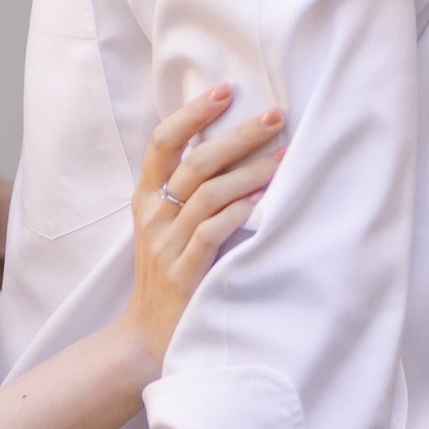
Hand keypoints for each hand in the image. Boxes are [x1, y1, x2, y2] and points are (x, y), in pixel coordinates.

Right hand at [123, 86, 287, 370]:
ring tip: (283, 157)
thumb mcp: (167, 228)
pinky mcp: (183, 274)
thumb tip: (231, 146)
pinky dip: (237, 212)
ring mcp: (166, 245)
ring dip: (250, 172)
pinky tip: (262, 201)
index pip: (162, 142)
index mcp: (146, 199)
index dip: (192, 112)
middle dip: (238, 134)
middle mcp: (153, 217)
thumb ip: (189, 192)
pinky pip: (210, 233)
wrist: (146, 339)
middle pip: (195, 161)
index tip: (225, 89)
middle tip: (274, 115)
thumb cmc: (169, 276)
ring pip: (208, 193)